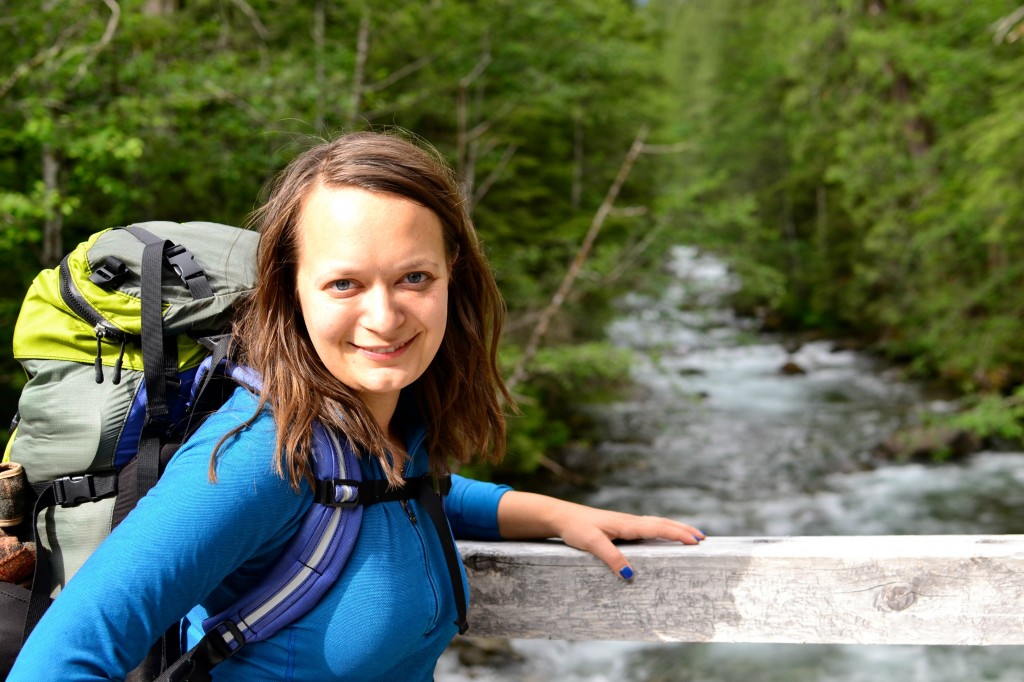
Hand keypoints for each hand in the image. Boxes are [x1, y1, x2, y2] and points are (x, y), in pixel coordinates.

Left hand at [497, 491, 704, 579]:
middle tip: (703, 539)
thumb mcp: (592, 543)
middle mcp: (630, 521)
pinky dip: (662, 530)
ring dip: (675, 528)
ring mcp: (626, 523)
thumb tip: (629, 576)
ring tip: (691, 536)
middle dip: (683, 530)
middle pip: (662, 523)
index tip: (696, 541)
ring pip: (656, 523)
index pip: (658, 527)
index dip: (678, 534)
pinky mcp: (620, 527)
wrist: (561, 517)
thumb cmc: (576, 528)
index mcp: (627, 524)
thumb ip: (611, 558)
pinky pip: (648, 527)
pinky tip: (663, 535)